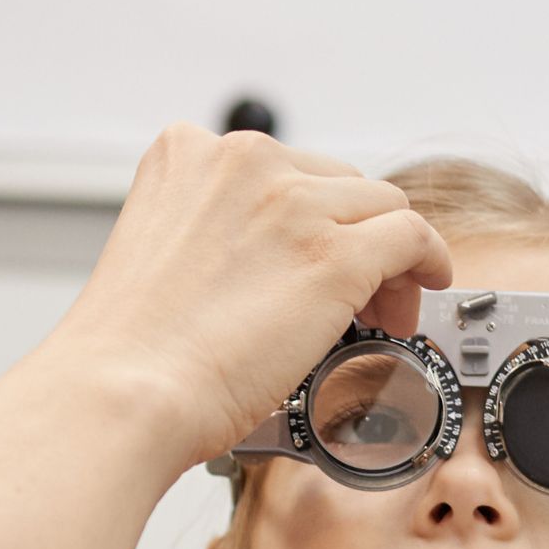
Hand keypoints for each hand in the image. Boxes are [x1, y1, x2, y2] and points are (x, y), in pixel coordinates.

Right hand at [42, 125, 452, 475]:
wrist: (121, 394)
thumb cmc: (127, 351)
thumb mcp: (156, 250)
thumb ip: (207, 232)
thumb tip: (267, 258)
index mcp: (185, 154)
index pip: (279, 169)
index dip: (304, 218)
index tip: (303, 257)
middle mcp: (243, 163)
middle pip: (336, 182)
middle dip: (347, 236)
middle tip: (347, 298)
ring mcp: (293, 205)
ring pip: (381, 207)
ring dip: (385, 258)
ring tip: (375, 312)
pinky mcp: (335, 256)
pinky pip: (413, 237)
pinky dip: (428, 261)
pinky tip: (423, 288)